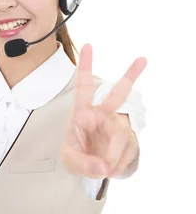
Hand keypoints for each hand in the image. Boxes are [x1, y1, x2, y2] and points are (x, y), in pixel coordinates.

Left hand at [61, 44, 146, 178]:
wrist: (94, 168)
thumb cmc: (78, 156)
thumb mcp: (71, 161)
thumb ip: (83, 163)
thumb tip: (103, 166)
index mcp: (82, 113)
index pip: (84, 87)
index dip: (86, 67)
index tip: (88, 45)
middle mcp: (102, 115)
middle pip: (118, 95)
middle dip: (130, 76)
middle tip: (143, 58)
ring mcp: (118, 126)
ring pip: (122, 139)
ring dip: (113, 158)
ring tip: (103, 167)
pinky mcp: (130, 139)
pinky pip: (129, 153)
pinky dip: (121, 165)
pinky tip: (113, 166)